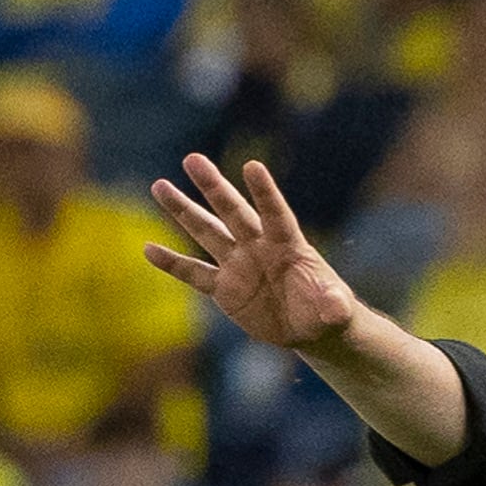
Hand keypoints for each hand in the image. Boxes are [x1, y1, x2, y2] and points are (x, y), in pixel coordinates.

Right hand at [146, 155, 356, 352]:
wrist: (310, 326)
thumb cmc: (327, 310)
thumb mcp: (335, 311)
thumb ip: (334, 304)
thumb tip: (337, 307)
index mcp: (288, 245)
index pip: (275, 213)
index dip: (265, 193)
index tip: (252, 167)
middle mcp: (258, 247)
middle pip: (233, 212)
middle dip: (214, 187)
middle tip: (192, 159)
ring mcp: (238, 265)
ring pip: (207, 232)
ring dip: (183, 211)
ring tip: (159, 186)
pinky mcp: (225, 288)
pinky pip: (194, 273)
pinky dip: (173, 264)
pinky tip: (148, 250)